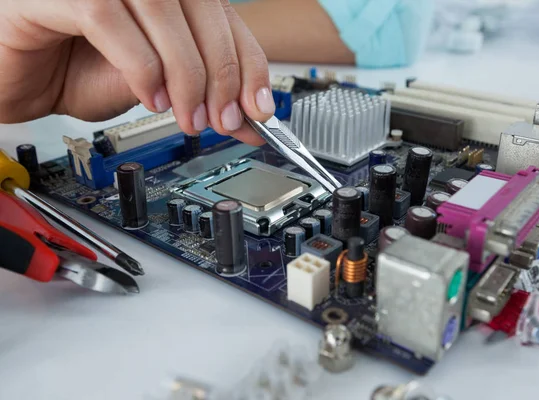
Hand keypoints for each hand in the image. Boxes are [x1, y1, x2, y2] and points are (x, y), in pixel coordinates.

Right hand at [0, 0, 272, 145]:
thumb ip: (201, 94)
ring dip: (185, 73)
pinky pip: (108, 19)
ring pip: (161, 8)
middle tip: (223, 119)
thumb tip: (250, 119)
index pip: (224, 15)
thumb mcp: (155, 86)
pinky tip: (148, 97)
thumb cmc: (73, 70)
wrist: (15, 77)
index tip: (259, 106)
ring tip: (186, 116)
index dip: (248, 61)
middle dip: (221, 73)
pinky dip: (139, 66)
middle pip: (201, 6)